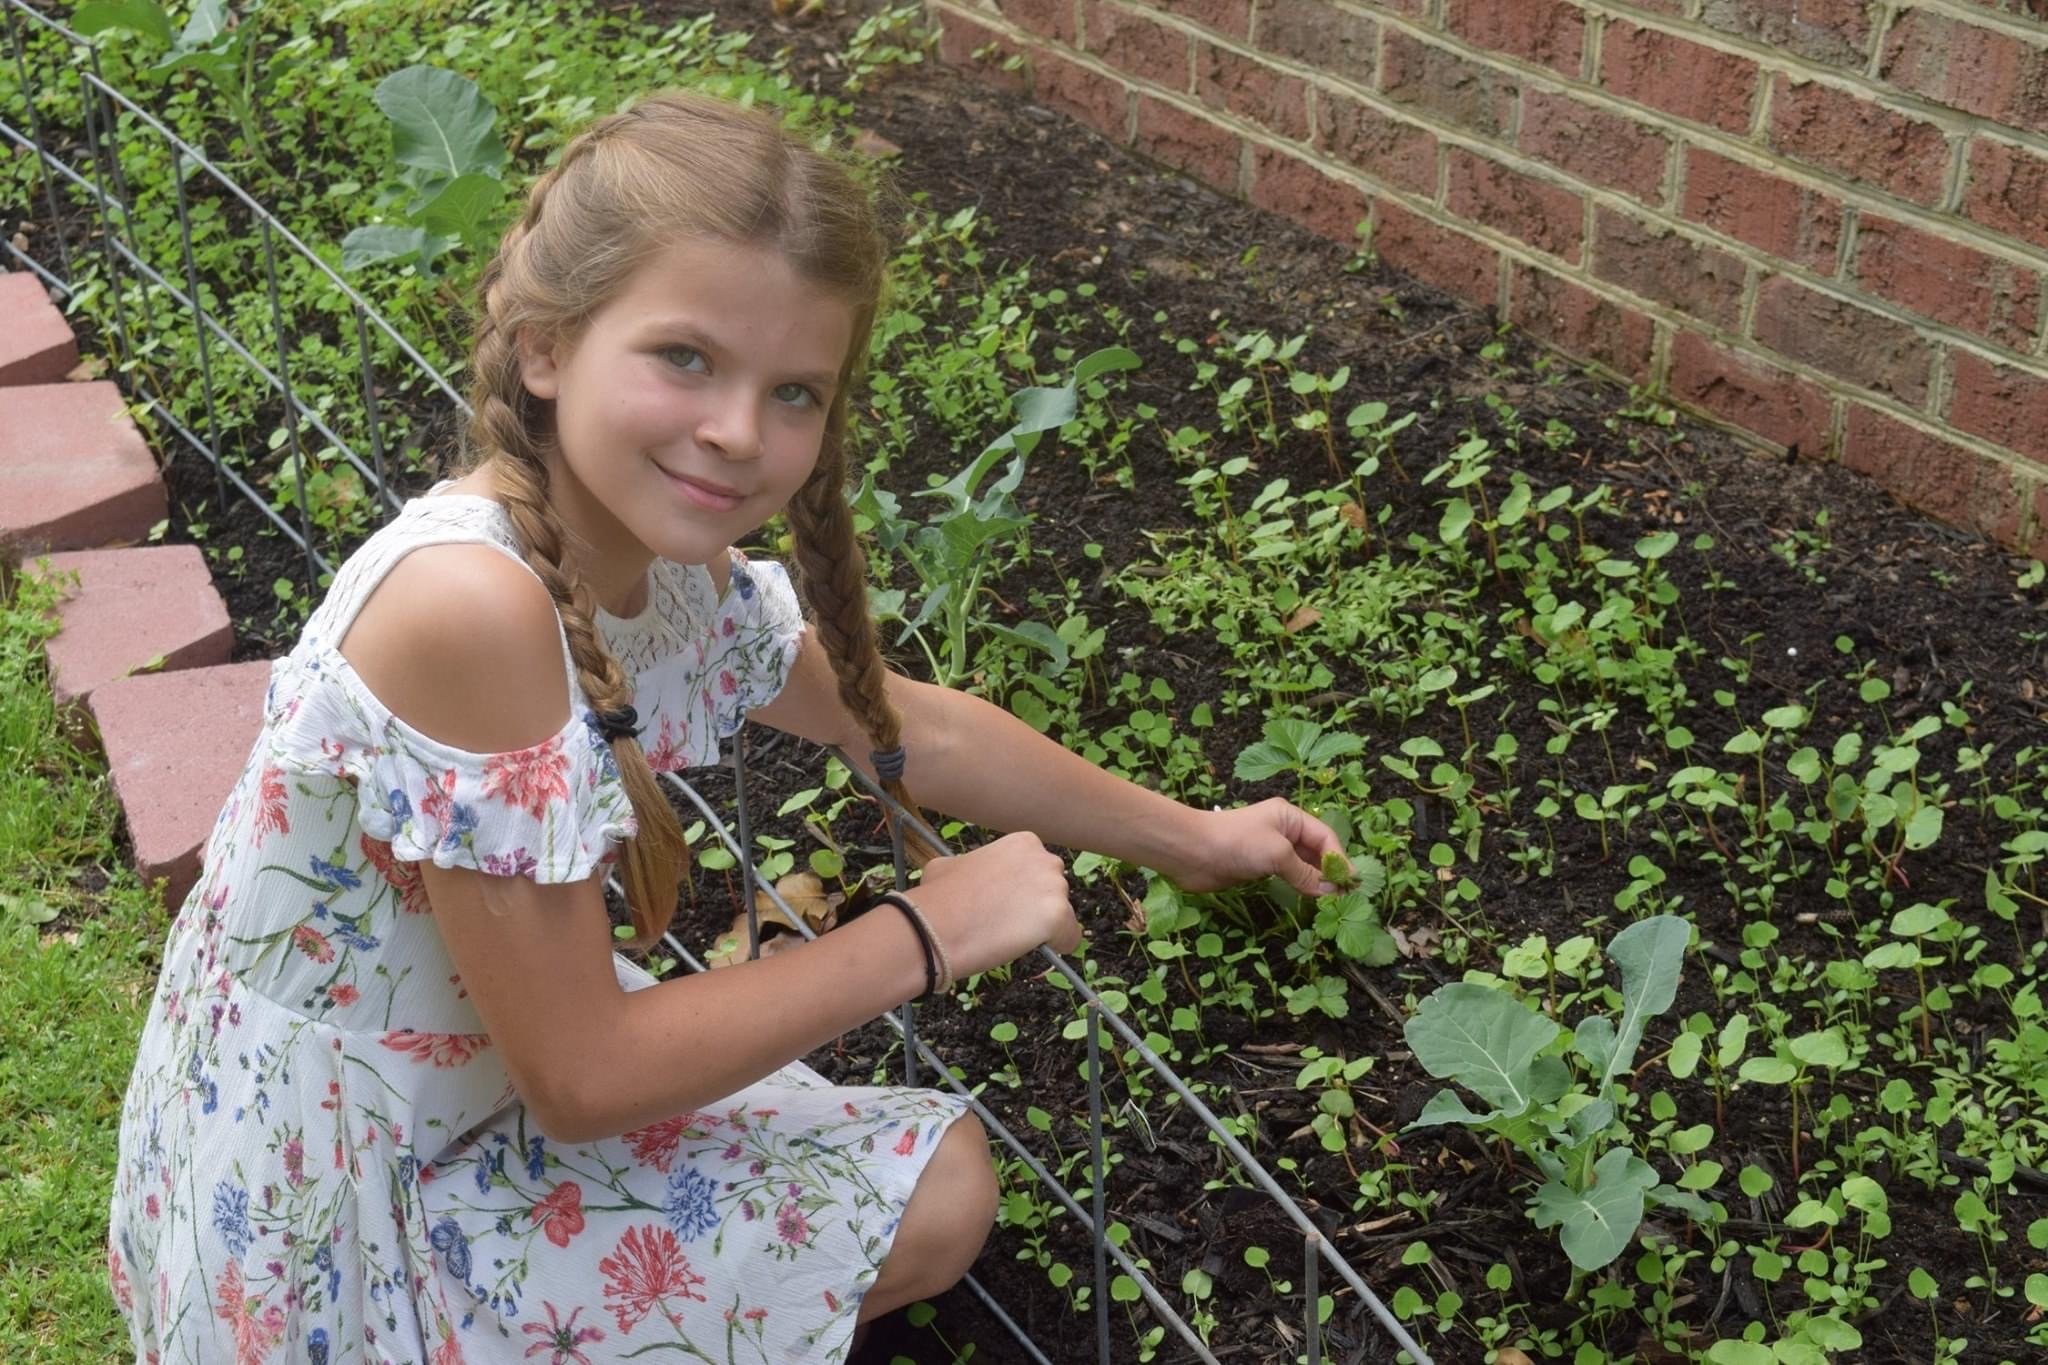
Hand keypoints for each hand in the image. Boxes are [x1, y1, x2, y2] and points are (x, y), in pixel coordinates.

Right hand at [909, 831, 1080, 976]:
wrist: (935, 925)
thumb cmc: (938, 896)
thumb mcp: (950, 865)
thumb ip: (972, 864)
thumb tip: (965, 872)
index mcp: (1024, 843)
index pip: (1039, 871)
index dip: (1022, 892)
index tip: (1002, 904)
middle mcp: (1045, 859)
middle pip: (1054, 891)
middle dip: (1035, 908)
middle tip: (1006, 922)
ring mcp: (1054, 887)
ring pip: (1063, 916)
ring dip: (1042, 929)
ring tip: (1009, 936)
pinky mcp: (1059, 915)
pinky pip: (1069, 939)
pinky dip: (1055, 947)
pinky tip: (1028, 948)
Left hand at [1166, 798, 1349, 897]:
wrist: (1192, 851)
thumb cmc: (1237, 843)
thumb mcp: (1277, 854)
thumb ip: (1304, 872)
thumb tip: (1329, 890)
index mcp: (1289, 816)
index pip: (1324, 836)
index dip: (1339, 859)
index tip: (1350, 882)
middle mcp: (1282, 830)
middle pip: (1315, 850)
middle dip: (1329, 871)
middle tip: (1345, 895)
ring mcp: (1270, 848)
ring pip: (1302, 865)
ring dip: (1316, 881)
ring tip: (1331, 901)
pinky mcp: (1257, 866)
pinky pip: (1286, 875)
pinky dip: (1299, 886)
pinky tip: (1309, 898)